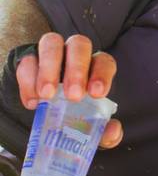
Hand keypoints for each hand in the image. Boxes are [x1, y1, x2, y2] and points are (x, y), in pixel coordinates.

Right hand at [15, 32, 122, 148]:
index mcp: (96, 67)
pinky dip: (28, 80)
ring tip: (48, 96)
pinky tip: (33, 102)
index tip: (96, 93)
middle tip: (73, 96)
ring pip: (52, 42)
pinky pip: (27, 60)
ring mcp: (52, 54)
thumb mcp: (92, 127)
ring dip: (49, 68)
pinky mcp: (29, 61)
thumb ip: (107, 133)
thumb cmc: (77, 116)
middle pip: (79, 45)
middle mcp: (75, 55)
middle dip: (77, 69)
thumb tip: (113, 131)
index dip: (102, 74)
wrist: (48, 113)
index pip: (104, 61)